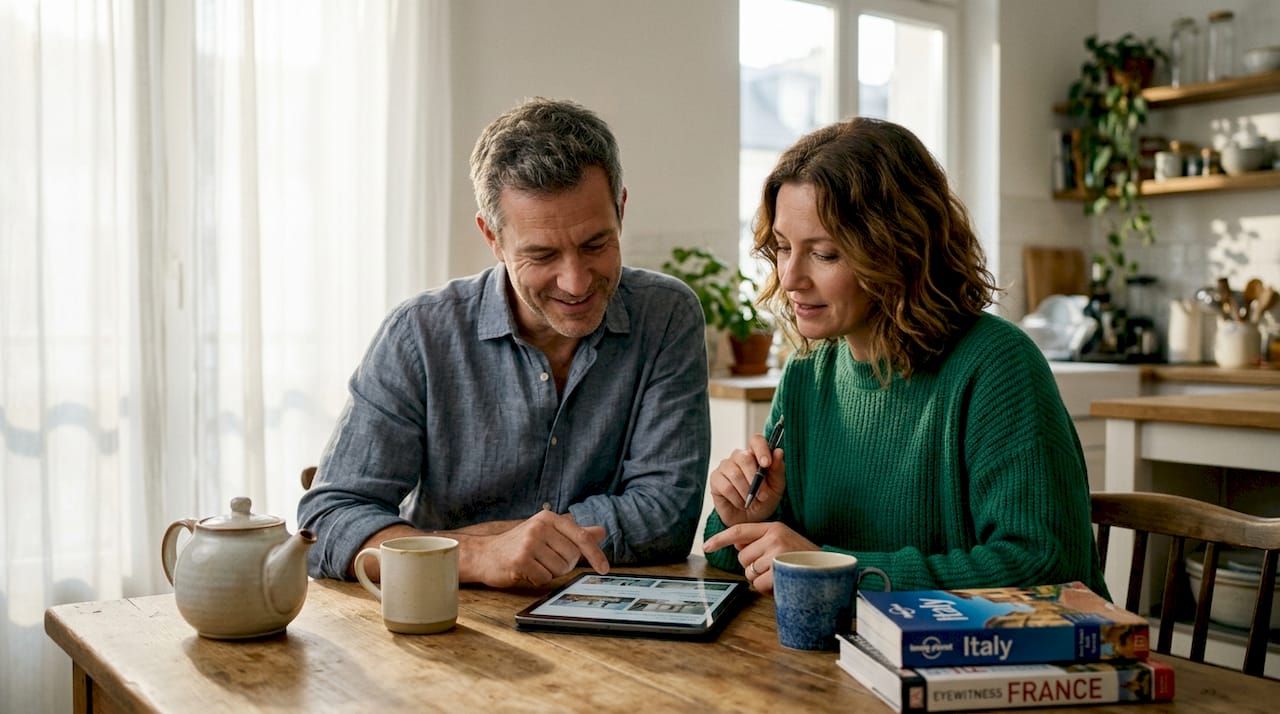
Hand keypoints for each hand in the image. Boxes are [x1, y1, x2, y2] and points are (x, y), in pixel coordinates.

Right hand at [458, 510, 608, 587]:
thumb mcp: (548, 533)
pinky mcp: (520, 560)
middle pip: (571, 557)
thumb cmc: (520, 544)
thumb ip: (574, 534)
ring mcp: (529, 543)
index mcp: (549, 518)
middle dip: (563, 565)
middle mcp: (540, 527)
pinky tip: (525, 571)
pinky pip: (544, 579)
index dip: (595, 554)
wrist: (485, 554)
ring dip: (550, 573)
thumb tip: (601, 532)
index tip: (605, 569)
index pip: (581, 537)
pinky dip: (537, 580)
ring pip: (559, 570)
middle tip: (545, 561)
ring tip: (534, 564)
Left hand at [701, 521, 817, 594]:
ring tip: (780, 574)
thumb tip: (737, 544)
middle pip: (742, 557)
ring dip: (761, 579)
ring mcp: (777, 553)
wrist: (830, 569)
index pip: (739, 530)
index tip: (706, 546)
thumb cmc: (805, 557)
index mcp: (773, 527)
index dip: (720, 539)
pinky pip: (759, 584)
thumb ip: (760, 541)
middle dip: (753, 566)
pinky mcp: (780, 570)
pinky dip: (767, 589)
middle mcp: (774, 536)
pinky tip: (782, 582)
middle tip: (773, 567)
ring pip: (750, 572)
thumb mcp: (783, 541)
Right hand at [707, 433, 786, 526]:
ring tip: (751, 501)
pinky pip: (726, 486)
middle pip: (744, 458)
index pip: (756, 440)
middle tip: (763, 495)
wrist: (750, 519)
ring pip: (735, 473)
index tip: (766, 464)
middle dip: (755, 478)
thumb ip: (778, 469)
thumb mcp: (777, 486)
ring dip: (746, 491)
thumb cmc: (764, 500)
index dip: (761, 449)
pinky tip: (740, 503)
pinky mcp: (715, 479)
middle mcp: (739, 457)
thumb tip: (778, 451)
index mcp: (756, 454)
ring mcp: (725, 467)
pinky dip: (736, 498)